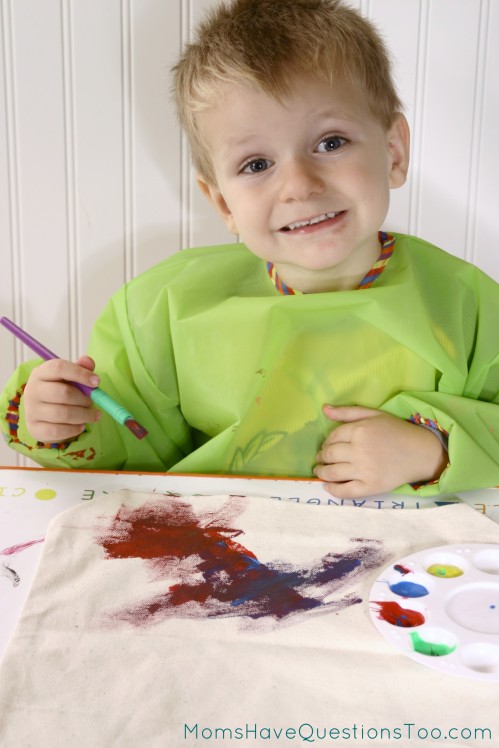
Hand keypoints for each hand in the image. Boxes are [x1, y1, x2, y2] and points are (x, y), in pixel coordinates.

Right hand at [23, 356, 100, 441]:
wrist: (44, 413)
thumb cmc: (60, 390)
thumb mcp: (70, 376)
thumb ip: (81, 368)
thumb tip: (88, 362)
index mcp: (41, 373)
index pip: (59, 368)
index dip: (80, 374)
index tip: (97, 382)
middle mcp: (33, 390)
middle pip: (63, 393)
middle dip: (84, 399)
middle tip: (92, 402)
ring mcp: (31, 410)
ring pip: (63, 414)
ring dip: (84, 415)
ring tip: (92, 415)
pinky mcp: (34, 428)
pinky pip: (58, 431)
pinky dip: (74, 429)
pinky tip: (81, 426)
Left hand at [314, 405, 447, 498]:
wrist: (420, 452)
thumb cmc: (396, 431)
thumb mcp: (373, 415)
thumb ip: (347, 412)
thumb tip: (324, 409)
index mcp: (360, 430)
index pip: (332, 437)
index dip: (326, 442)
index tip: (326, 446)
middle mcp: (359, 450)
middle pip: (329, 455)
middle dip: (321, 458)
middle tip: (320, 460)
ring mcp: (364, 470)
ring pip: (332, 473)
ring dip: (321, 473)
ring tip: (320, 472)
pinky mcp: (370, 487)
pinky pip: (345, 491)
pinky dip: (332, 490)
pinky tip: (327, 486)